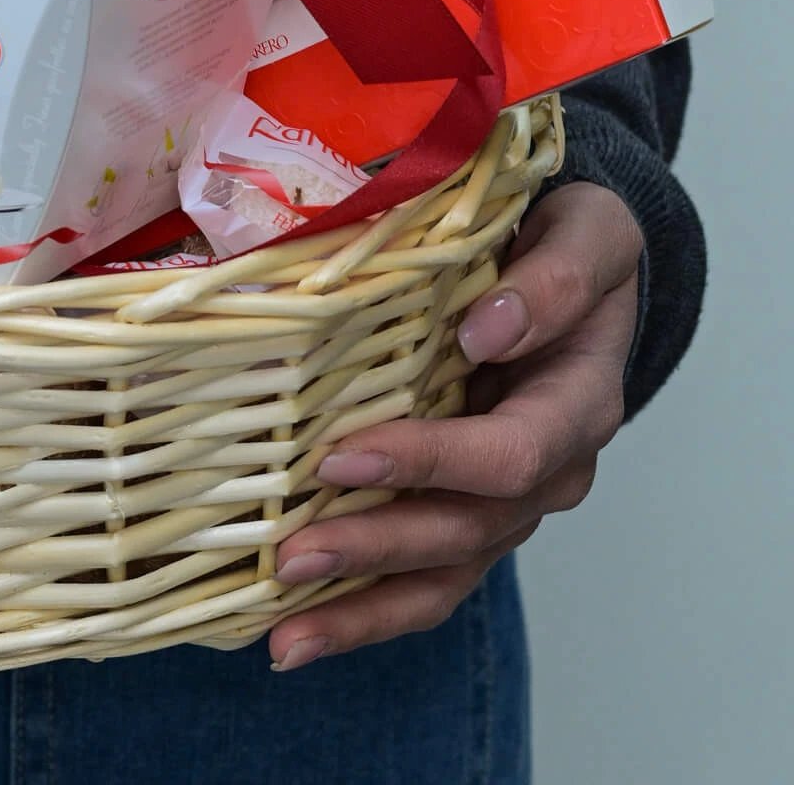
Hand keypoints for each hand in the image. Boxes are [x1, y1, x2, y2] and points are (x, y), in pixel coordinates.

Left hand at [267, 181, 640, 671]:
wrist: (575, 262)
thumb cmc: (571, 241)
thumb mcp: (587, 233)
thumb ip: (554, 279)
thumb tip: (487, 328)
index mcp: (576, 403)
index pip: (510, 454)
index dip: (432, 460)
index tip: (343, 452)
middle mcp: (546, 469)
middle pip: (466, 531)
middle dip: (376, 547)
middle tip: (292, 554)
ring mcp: (503, 499)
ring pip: (441, 577)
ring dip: (362, 608)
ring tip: (283, 637)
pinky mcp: (461, 507)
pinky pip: (421, 578)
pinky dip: (362, 612)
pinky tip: (292, 634)